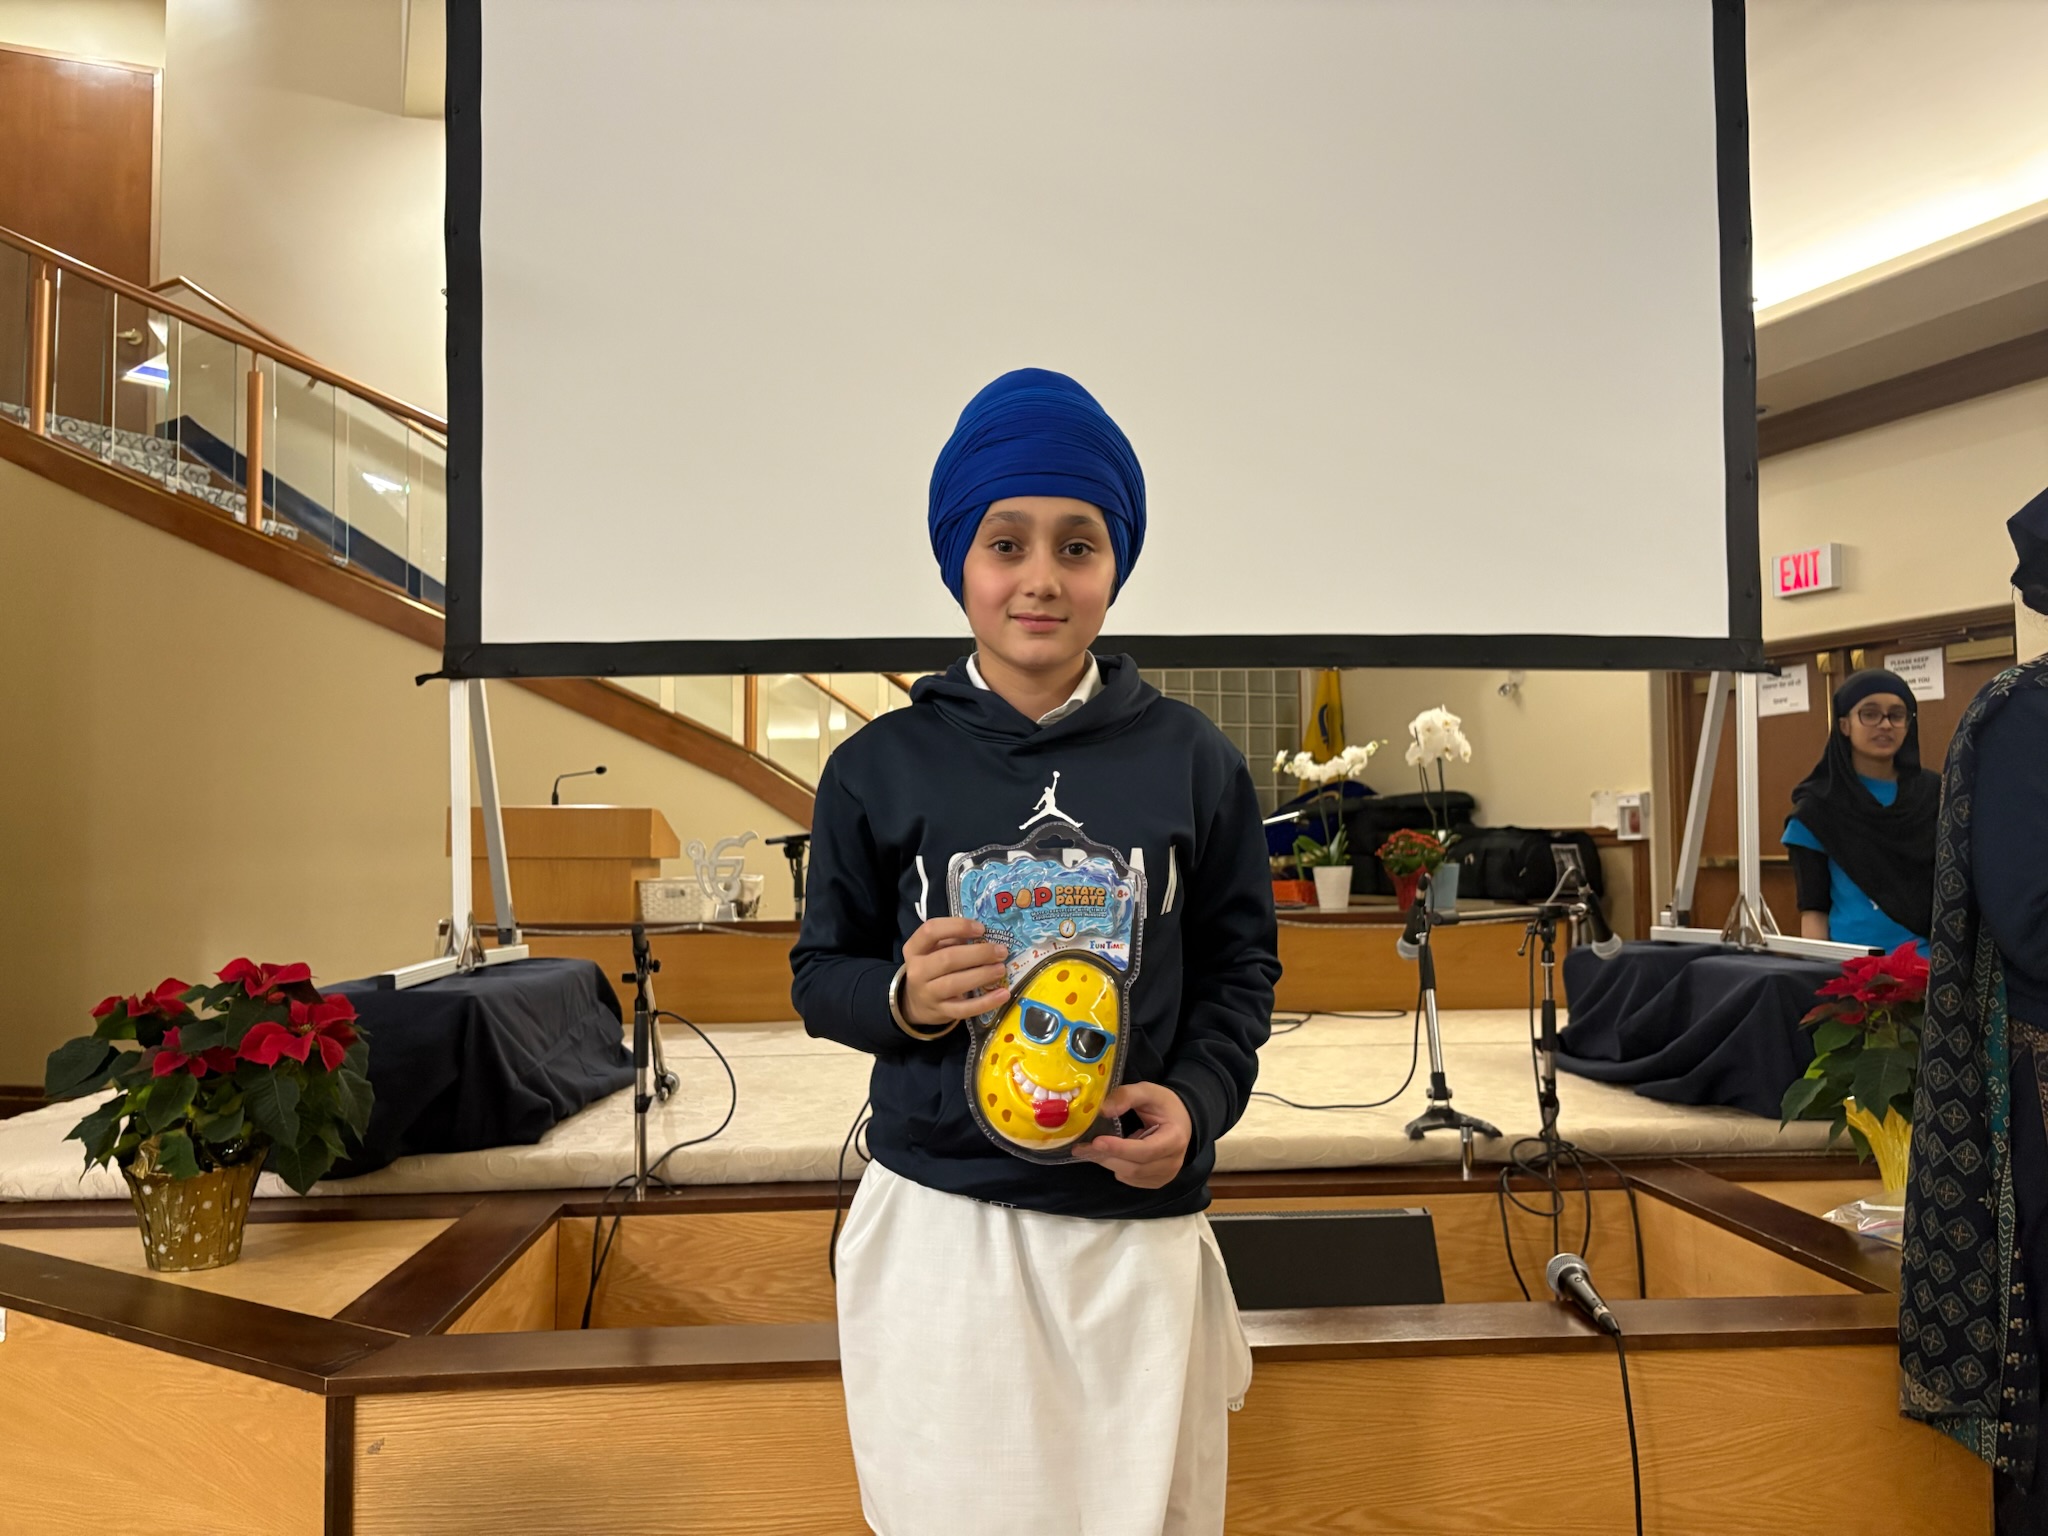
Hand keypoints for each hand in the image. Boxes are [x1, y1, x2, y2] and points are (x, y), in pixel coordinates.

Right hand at [900, 917, 1009, 1028]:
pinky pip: (964, 1009)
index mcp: (914, 948)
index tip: (981, 929)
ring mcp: (928, 994)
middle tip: (1001, 951)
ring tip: (1001, 969)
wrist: (916, 1003)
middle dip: (978, 954)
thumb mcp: (934, 950)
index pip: (930, 930)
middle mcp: (917, 971)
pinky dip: (986, 1002)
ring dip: (982, 975)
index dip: (957, 926)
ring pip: (955, 984)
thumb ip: (953, 940)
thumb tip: (985, 936)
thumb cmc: (932, 968)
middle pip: (947, 959)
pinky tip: (1003, 994)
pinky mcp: (941, 1012)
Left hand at [1070, 1081, 1191, 1187]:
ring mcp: (1165, 1175)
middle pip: (1135, 1167)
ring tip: (1089, 1149)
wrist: (1181, 1121)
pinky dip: (1116, 1168)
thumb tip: (1103, 1110)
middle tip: (1082, 1147)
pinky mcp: (1156, 1181)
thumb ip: (1126, 1096)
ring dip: (1107, 1163)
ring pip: (1130, 1176)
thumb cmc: (1164, 1105)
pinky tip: (1109, 1155)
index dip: (1120, 1148)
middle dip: (1106, 1157)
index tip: (1097, 1141)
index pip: (1146, 1150)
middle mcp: (1173, 1162)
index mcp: (1175, 1138)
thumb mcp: (1148, 1091)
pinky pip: (1131, 1180)